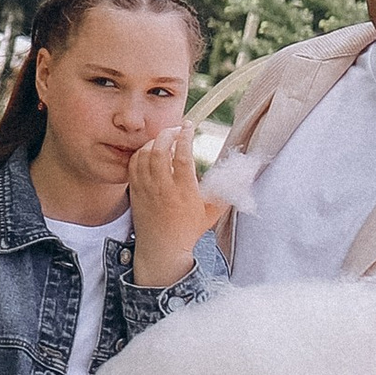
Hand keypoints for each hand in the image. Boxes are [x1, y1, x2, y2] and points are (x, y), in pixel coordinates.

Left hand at [127, 124, 217, 285]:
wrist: (162, 249)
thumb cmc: (188, 231)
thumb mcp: (211, 213)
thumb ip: (224, 193)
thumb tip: (242, 176)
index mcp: (184, 191)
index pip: (183, 156)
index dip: (186, 137)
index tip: (189, 126)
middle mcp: (163, 188)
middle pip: (159, 151)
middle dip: (167, 134)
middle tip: (176, 129)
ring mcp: (146, 189)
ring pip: (144, 155)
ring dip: (154, 142)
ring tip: (164, 140)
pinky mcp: (135, 191)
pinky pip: (133, 165)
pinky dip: (141, 153)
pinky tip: (150, 152)